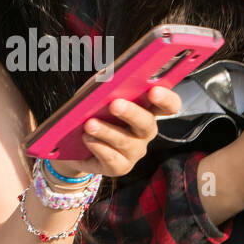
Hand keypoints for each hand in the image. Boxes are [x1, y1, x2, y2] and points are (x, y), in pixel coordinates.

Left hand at [49, 85, 181, 178]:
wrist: (75, 144)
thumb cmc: (92, 111)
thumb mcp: (98, 93)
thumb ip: (106, 84)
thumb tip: (105, 77)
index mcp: (148, 110)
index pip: (169, 105)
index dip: (166, 99)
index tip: (154, 91)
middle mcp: (145, 132)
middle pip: (147, 123)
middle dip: (132, 113)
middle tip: (115, 104)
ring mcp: (135, 151)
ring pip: (125, 141)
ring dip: (107, 131)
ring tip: (90, 123)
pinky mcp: (121, 167)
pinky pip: (113, 159)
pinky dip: (99, 147)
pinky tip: (87, 139)